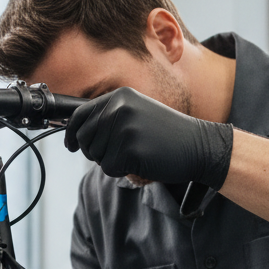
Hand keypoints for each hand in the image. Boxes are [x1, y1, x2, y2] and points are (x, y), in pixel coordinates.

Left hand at [65, 87, 233, 187]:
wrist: (199, 145)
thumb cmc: (167, 134)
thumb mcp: (137, 113)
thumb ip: (110, 117)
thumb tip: (77, 132)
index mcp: (119, 97)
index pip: (80, 115)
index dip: (71, 133)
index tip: (69, 145)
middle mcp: (118, 108)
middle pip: (84, 139)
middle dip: (95, 152)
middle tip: (119, 154)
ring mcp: (124, 128)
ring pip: (96, 156)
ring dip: (112, 162)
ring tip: (136, 153)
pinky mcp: (130, 149)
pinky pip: (109, 168)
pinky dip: (122, 171)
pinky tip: (141, 162)